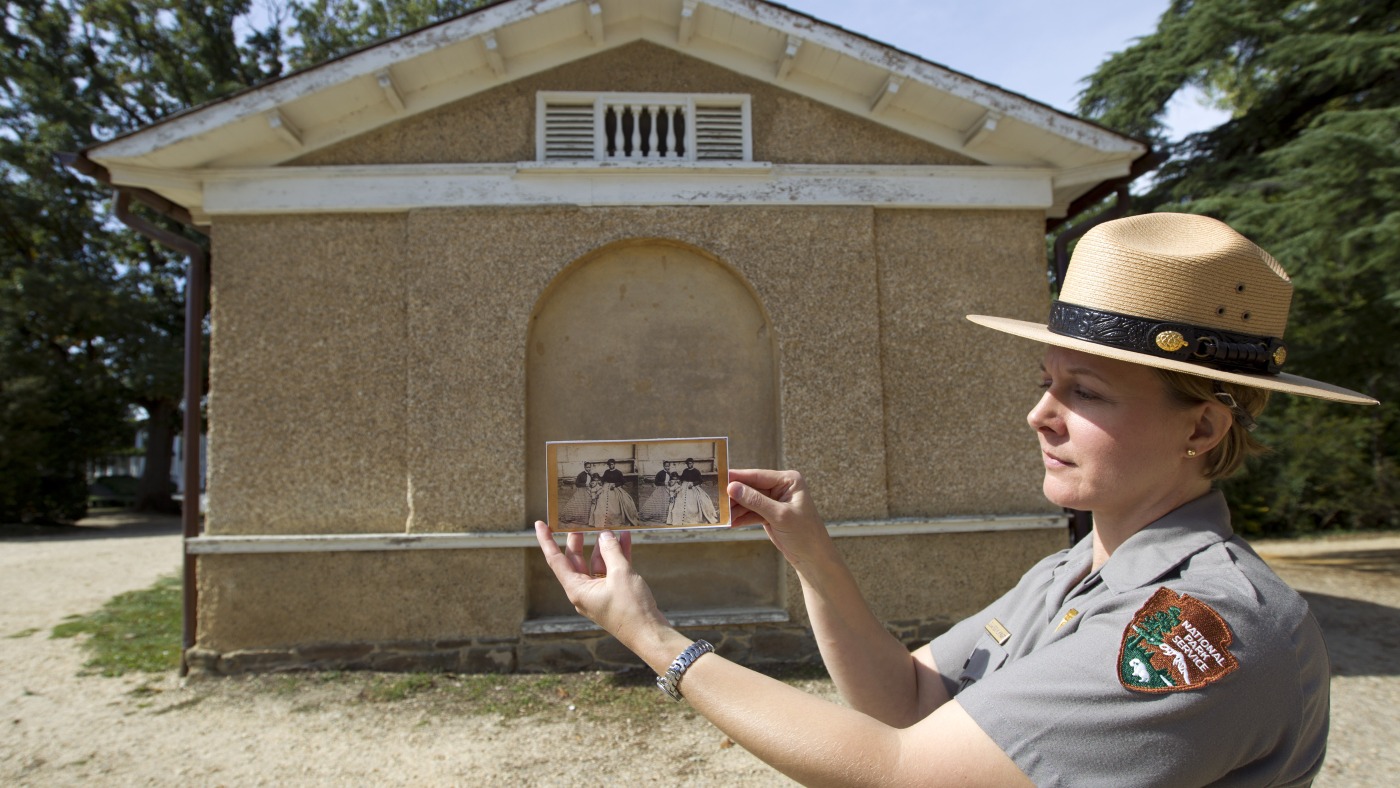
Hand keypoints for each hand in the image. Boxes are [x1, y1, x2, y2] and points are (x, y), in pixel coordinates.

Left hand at [534, 522, 669, 647]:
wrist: (650, 633)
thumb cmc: (631, 610)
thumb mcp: (621, 575)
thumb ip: (611, 551)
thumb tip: (605, 535)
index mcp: (577, 589)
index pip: (556, 560)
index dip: (547, 541)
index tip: (540, 524)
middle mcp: (584, 591)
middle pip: (575, 560)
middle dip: (578, 540)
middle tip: (580, 520)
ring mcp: (599, 592)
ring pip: (596, 563)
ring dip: (604, 546)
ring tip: (610, 526)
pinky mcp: (614, 593)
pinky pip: (611, 570)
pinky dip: (617, 555)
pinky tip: (625, 539)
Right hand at [726, 468, 831, 565]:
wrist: (813, 558)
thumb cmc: (804, 534)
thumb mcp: (779, 515)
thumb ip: (755, 501)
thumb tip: (733, 488)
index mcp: (788, 480)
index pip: (758, 476)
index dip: (738, 477)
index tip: (719, 478)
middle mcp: (781, 487)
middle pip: (751, 488)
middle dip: (734, 496)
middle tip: (714, 499)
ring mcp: (774, 501)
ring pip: (748, 501)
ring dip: (735, 509)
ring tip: (719, 514)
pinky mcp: (769, 514)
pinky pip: (750, 512)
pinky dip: (740, 518)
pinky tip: (729, 522)